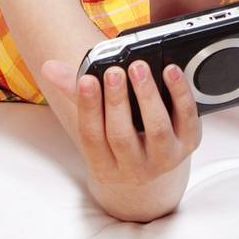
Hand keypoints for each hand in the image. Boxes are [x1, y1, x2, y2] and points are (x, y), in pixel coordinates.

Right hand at [37, 57, 201, 194]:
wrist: (155, 162)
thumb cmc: (120, 135)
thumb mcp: (97, 122)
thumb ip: (75, 92)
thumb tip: (49, 67)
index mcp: (104, 166)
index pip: (91, 138)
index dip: (88, 107)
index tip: (86, 80)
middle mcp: (134, 170)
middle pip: (121, 135)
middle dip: (117, 101)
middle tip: (114, 72)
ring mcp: (164, 159)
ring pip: (156, 130)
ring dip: (147, 96)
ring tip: (139, 68)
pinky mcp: (189, 144)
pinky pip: (187, 118)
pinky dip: (180, 93)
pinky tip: (171, 71)